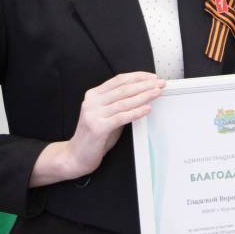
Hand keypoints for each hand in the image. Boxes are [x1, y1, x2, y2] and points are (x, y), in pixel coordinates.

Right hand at [31, 72, 163, 184]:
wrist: (75, 156)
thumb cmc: (94, 137)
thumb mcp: (106, 115)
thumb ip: (119, 105)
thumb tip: (142, 95)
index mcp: (93, 95)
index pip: (118, 80)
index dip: (137, 77)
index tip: (152, 77)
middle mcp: (92, 102)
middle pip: (123, 89)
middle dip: (144, 85)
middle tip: (159, 83)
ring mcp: (93, 114)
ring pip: (123, 102)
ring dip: (143, 96)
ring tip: (156, 93)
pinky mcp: (97, 128)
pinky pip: (121, 117)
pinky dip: (136, 112)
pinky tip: (147, 109)